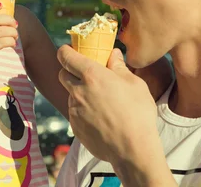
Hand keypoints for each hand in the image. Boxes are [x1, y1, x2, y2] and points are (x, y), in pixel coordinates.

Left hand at [58, 46, 167, 177]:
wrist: (133, 149)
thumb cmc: (138, 113)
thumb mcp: (134, 84)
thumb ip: (119, 66)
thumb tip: (113, 54)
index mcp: (92, 75)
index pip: (66, 56)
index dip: (65, 51)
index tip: (69, 50)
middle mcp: (78, 91)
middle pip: (62, 74)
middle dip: (70, 71)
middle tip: (85, 75)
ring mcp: (74, 110)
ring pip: (70, 95)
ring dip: (79, 94)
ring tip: (101, 102)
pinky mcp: (75, 126)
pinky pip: (75, 113)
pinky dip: (83, 112)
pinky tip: (101, 118)